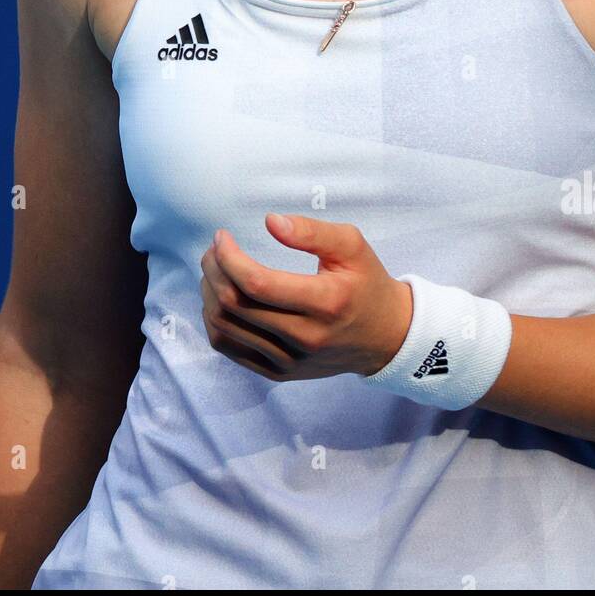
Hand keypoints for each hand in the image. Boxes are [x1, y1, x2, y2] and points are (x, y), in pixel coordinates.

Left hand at [199, 214, 413, 381]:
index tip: (222, 236)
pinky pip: (229, 349)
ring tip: (215, 270)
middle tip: (214, 250)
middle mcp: (305, 337)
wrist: (385, 337)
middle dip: (213, 270)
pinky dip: (215, 321)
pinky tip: (221, 299)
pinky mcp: (279, 373)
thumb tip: (270, 222)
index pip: (258, 284)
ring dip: (209, 294)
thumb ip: (311, 231)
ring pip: (226, 328)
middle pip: (235, 305)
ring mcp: (289, 361)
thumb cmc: (366, 283)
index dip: (229, 258)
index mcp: (325, 302)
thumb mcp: (351, 246)